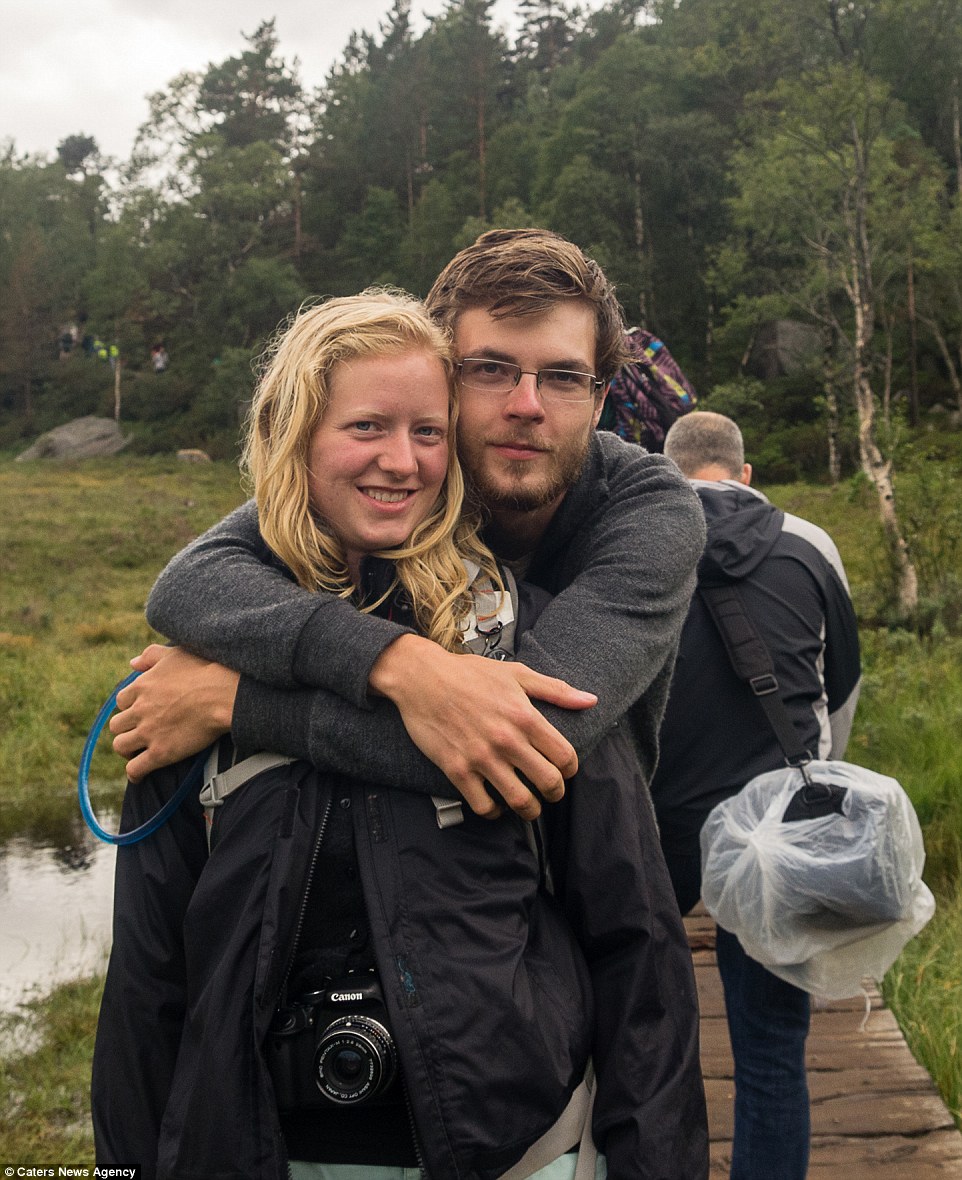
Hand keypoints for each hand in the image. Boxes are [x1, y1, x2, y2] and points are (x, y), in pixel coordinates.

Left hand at [109, 644, 238, 781]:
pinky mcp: (160, 753)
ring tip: (139, 752)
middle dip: (127, 729)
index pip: (122, 701)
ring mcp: (148, 732)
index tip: (143, 711)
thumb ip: (151, 655)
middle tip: (141, 732)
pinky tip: (140, 775)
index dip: (132, 707)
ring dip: (128, 749)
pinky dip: (135, 773)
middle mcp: (140, 710)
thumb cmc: (205, 670)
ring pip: (121, 746)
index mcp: (142, 687)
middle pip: (117, 725)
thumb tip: (132, 663)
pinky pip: (135, 769)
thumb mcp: (176, 653)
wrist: (223, 694)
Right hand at [369, 635, 596, 819]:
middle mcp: (506, 740)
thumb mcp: (516, 674)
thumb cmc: (469, 674)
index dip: (571, 768)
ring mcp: (481, 757)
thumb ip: (556, 690)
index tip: (566, 770)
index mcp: (524, 716)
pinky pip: (483, 805)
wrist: (422, 678)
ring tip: (529, 807)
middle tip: (551, 791)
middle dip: (555, 792)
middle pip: (548, 782)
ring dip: (530, 810)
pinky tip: (495, 806)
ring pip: (519, 800)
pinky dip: (494, 812)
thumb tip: (590, 700)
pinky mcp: (457, 770)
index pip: (565, 756)